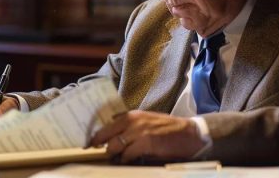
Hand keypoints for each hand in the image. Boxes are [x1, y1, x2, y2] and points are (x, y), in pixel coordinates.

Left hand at [89, 110, 205, 163]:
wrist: (189, 133)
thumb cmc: (167, 129)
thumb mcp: (146, 121)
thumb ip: (129, 125)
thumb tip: (112, 136)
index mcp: (131, 115)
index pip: (106, 125)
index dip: (95, 137)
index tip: (89, 145)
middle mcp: (132, 121)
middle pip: (105, 135)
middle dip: (100, 147)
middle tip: (98, 155)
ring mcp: (138, 131)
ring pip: (114, 146)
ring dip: (113, 155)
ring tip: (115, 159)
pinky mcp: (146, 143)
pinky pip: (127, 155)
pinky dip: (125, 160)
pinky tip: (128, 161)